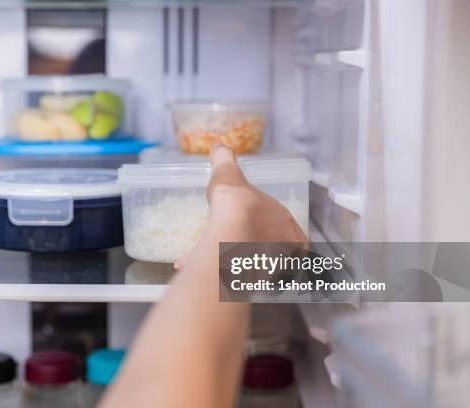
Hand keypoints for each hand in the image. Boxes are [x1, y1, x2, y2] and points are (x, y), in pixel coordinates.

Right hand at [175, 145, 306, 268]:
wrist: (230, 235)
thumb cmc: (237, 204)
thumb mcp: (229, 175)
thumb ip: (225, 161)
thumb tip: (219, 147)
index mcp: (286, 225)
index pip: (285, 229)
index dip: (265, 227)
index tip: (248, 227)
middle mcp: (283, 251)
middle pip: (268, 252)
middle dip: (246, 248)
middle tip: (226, 243)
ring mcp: (268, 272)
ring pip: (250, 269)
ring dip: (229, 263)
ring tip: (205, 256)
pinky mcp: (248, 286)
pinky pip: (231, 281)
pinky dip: (212, 274)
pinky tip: (191, 267)